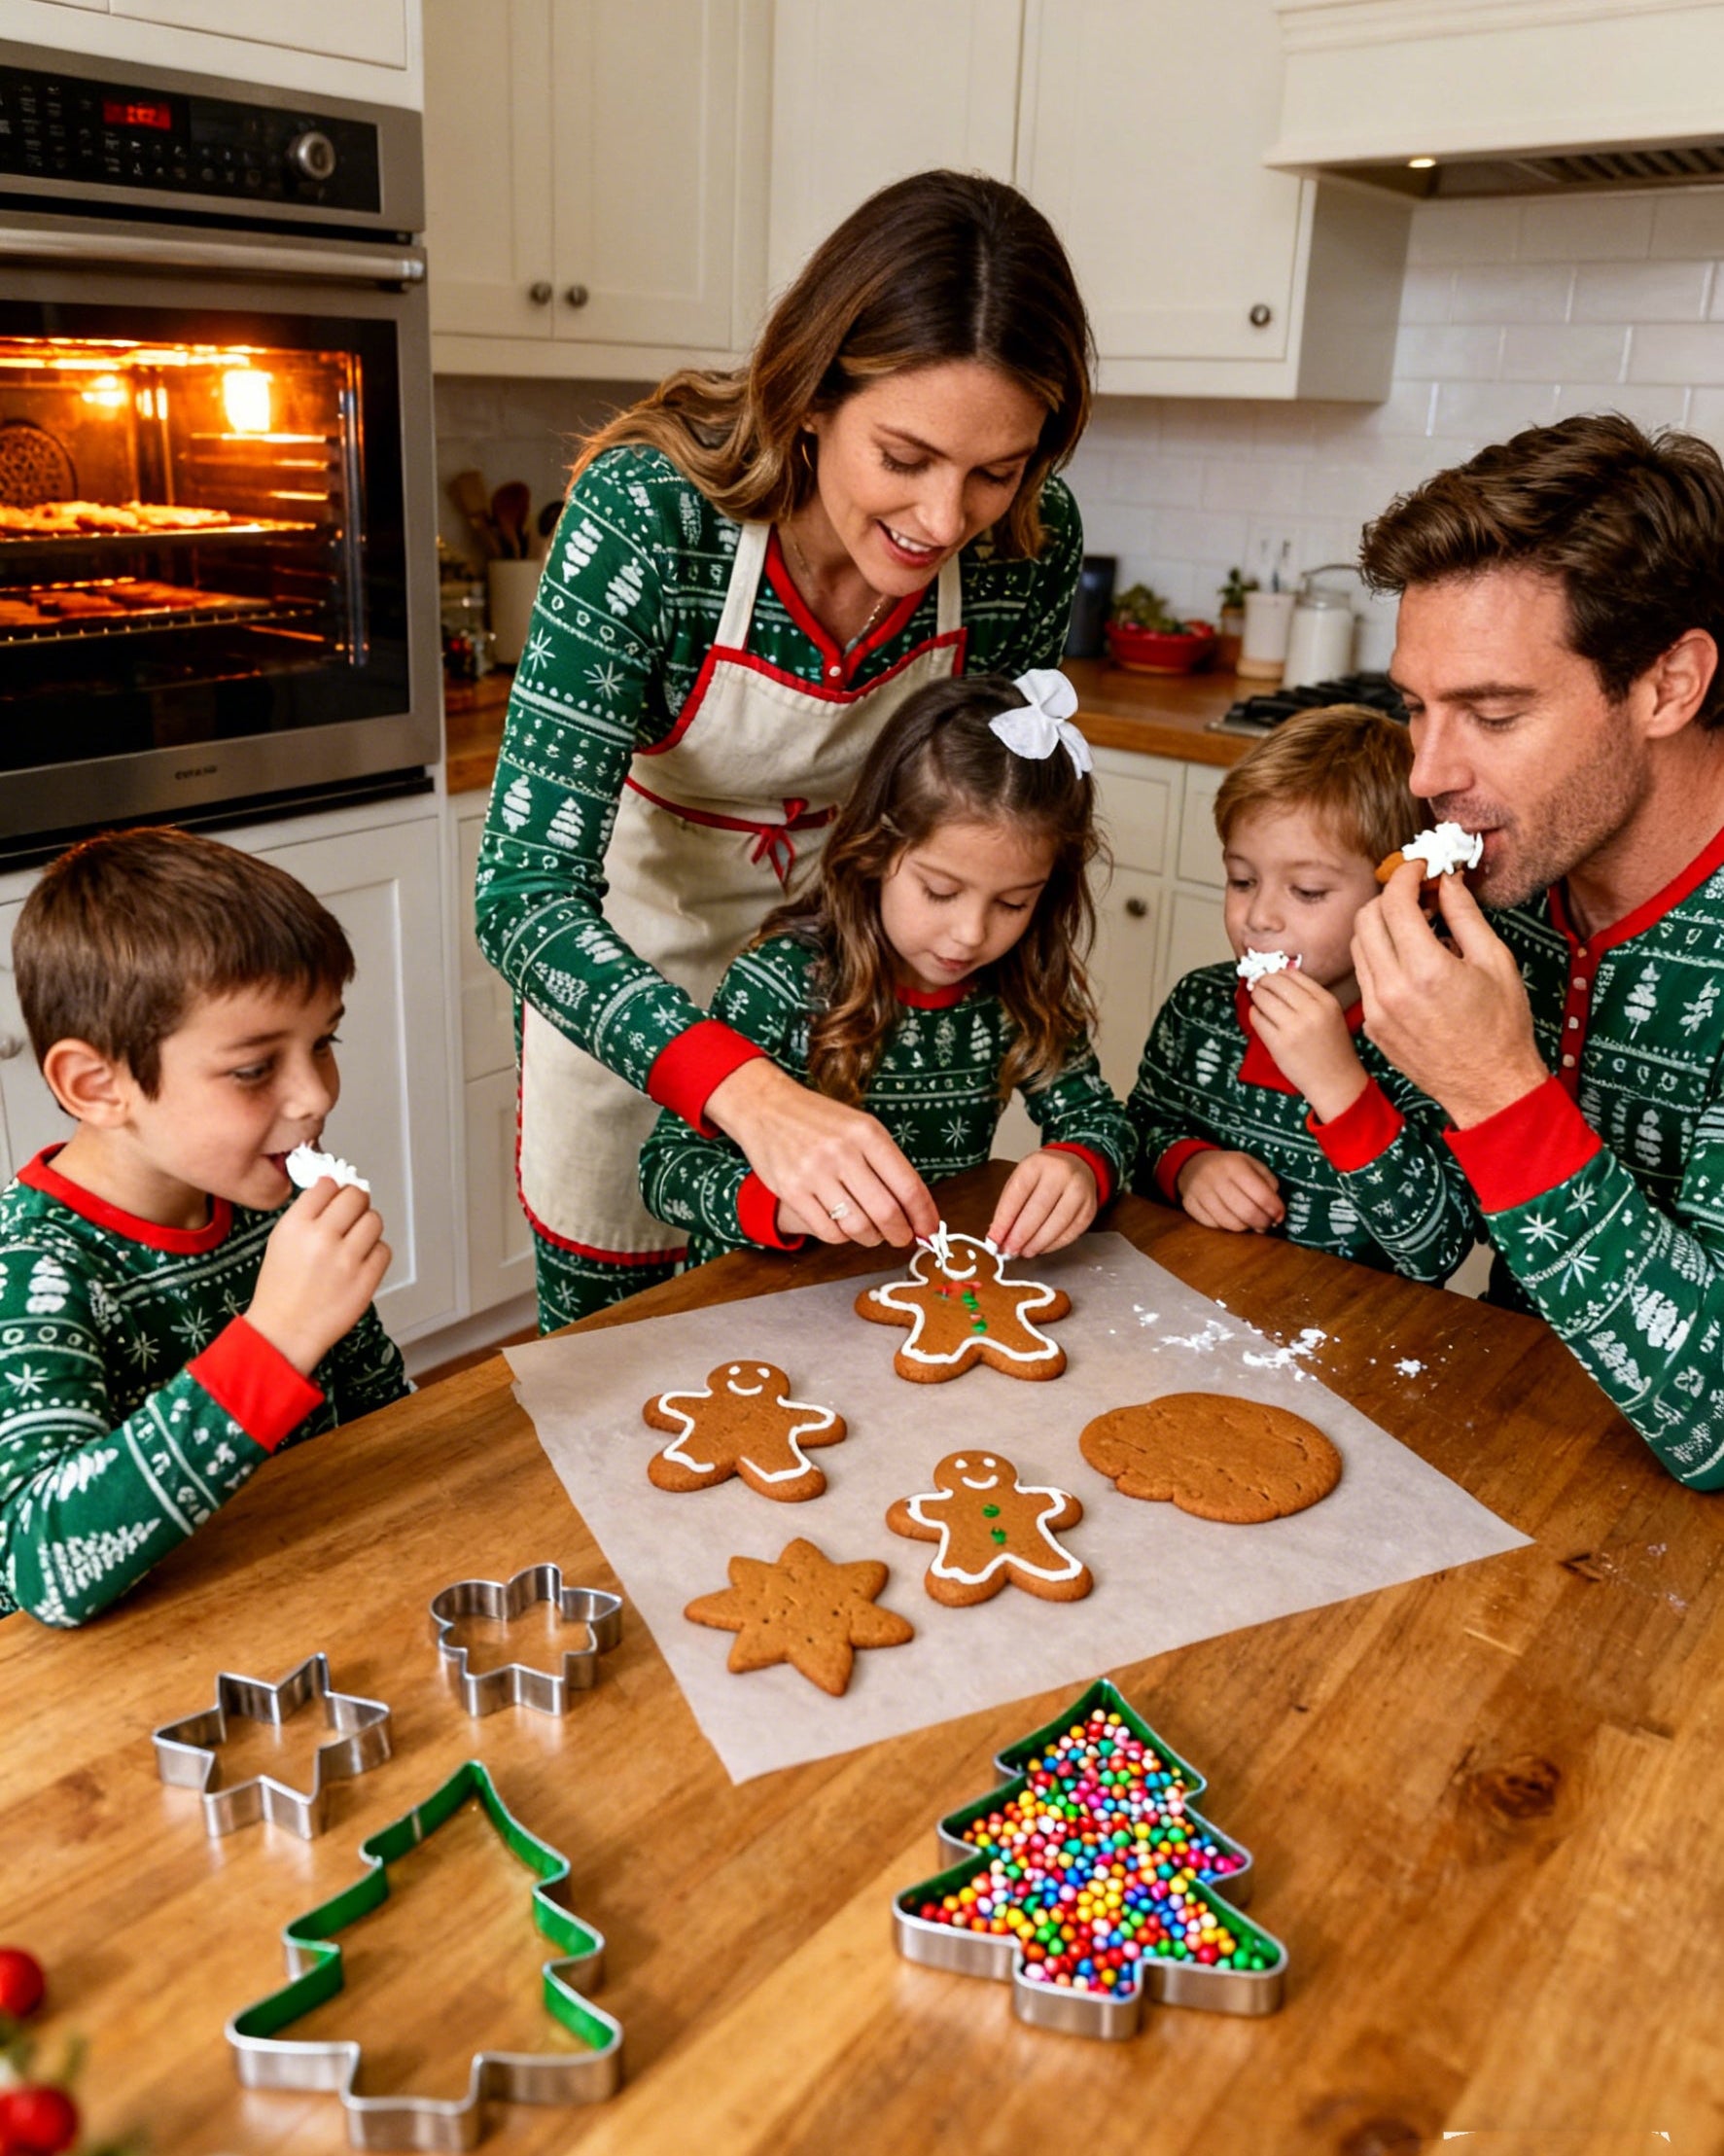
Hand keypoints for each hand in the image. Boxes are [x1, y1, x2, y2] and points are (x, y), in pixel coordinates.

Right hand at [248, 1179, 389, 1375]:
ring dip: (367, 1226)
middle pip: (356, 1197)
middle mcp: (321, 1237)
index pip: (327, 1185)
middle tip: (352, 1212)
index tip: (337, 1194)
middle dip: (356, 1202)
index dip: (334, 1189)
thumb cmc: (281, 1290)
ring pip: (374, 1220)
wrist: (285, 1331)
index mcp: (295, 1225)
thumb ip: (307, 1214)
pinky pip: (384, 1250)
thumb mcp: (281, 1241)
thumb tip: (334, 1189)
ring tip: (355, 1240)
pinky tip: (361, 1262)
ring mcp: (346, 1259)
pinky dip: (375, 1253)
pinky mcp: (366, 1280)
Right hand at [707, 1058, 937, 1247]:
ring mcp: (814, 1173)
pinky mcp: (791, 1191)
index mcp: (866, 1133)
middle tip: (903, 1238)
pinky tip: (845, 1227)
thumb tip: (915, 1208)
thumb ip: (887, 1163)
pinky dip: (843, 1237)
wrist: (766, 1107)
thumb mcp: (860, 1127)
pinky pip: (828, 1231)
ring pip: (857, 1227)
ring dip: (872, 1238)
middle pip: (885, 1212)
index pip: (908, 1185)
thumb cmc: (819, 1120)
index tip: (930, 1229)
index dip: (924, 1214)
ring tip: (873, 1233)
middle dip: (901, 1233)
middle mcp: (841, 1152)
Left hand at [986, 1149, 1098, 1258]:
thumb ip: (1009, 1207)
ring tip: (1024, 1252)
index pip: (1017, 1195)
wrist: (1076, 1165)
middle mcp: (1061, 1174)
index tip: (994, 1240)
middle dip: (1020, 1235)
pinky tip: (1041, 1248)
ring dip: (1037, 1243)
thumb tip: (999, 1237)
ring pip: (1057, 1223)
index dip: (1004, 1221)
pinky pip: (1071, 1232)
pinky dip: (1053, 1245)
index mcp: (1037, 1164)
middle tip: (1009, 1251)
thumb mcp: (1022, 1180)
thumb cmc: (1043, 1176)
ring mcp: (1079, 1190)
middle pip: (1038, 1210)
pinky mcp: (1089, 1208)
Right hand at [1177, 1149, 1283, 1232]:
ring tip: (1249, 1222)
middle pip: (1247, 1212)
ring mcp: (1200, 1192)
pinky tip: (1231, 1219)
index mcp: (1235, 1165)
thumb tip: (1277, 1211)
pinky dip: (1226, 1227)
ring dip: (1245, 1227)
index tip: (1279, 1216)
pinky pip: (1214, 1226)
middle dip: (1262, 1223)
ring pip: (1230, 1223)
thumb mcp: (1252, 1165)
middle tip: (1266, 1224)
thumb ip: (1268, 1183)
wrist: (1193, 1165)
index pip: (1261, 1195)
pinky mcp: (1189, 1204)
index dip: (1275, 1210)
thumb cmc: (1230, 1167)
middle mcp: (1216, 1177)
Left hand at [1247, 967, 1367, 1123]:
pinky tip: (1260, 1020)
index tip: (1271, 980)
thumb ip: (1309, 996)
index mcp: (1326, 1001)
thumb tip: (1278, 977)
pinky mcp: (1279, 1043)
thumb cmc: (1332, 1048)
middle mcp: (1311, 1010)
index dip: (1277, 974)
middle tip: (1259, 988)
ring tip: (1259, 1004)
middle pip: (1274, 982)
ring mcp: (1294, 1027)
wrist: (1336, 1082)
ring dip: (1256, 998)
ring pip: (1262, 998)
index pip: (1292, 974)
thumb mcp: (1330, 1015)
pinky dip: (1254, 1016)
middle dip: (1262, 983)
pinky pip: (1257, 1019)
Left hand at [1352, 862, 1547, 1126]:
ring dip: (1381, 926)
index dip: (1405, 875)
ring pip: (1358, 946)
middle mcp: (1391, 989)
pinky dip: (1380, 957)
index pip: (1394, 902)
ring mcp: (1376, 1010)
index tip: (1419, 867)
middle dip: (1389, 897)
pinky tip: (1411, 962)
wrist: (1488, 1087)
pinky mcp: (1371, 1025)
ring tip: (1416, 928)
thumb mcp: (1496, 962)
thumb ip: (1465, 915)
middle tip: (1418, 895)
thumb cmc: (1502, 1027)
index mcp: (1426, 970)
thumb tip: (1446, 880)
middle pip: (1365, 919)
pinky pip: (1364, 976)